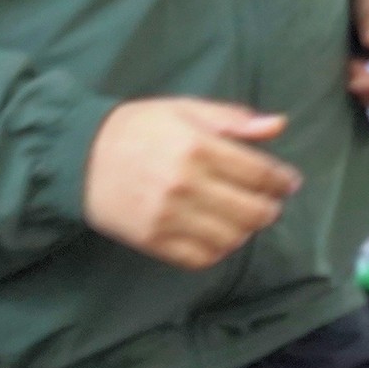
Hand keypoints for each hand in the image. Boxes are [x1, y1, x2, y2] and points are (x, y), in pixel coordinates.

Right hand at [84, 98, 300, 268]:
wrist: (80, 156)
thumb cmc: (138, 128)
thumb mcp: (185, 110)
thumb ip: (233, 119)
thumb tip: (278, 126)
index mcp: (197, 146)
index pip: (258, 174)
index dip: (281, 181)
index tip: (288, 182)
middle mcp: (186, 185)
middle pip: (252, 211)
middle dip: (270, 208)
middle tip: (270, 203)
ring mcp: (169, 217)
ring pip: (231, 239)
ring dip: (247, 231)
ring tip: (244, 218)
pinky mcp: (154, 241)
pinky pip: (201, 258)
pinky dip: (219, 250)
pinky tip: (219, 235)